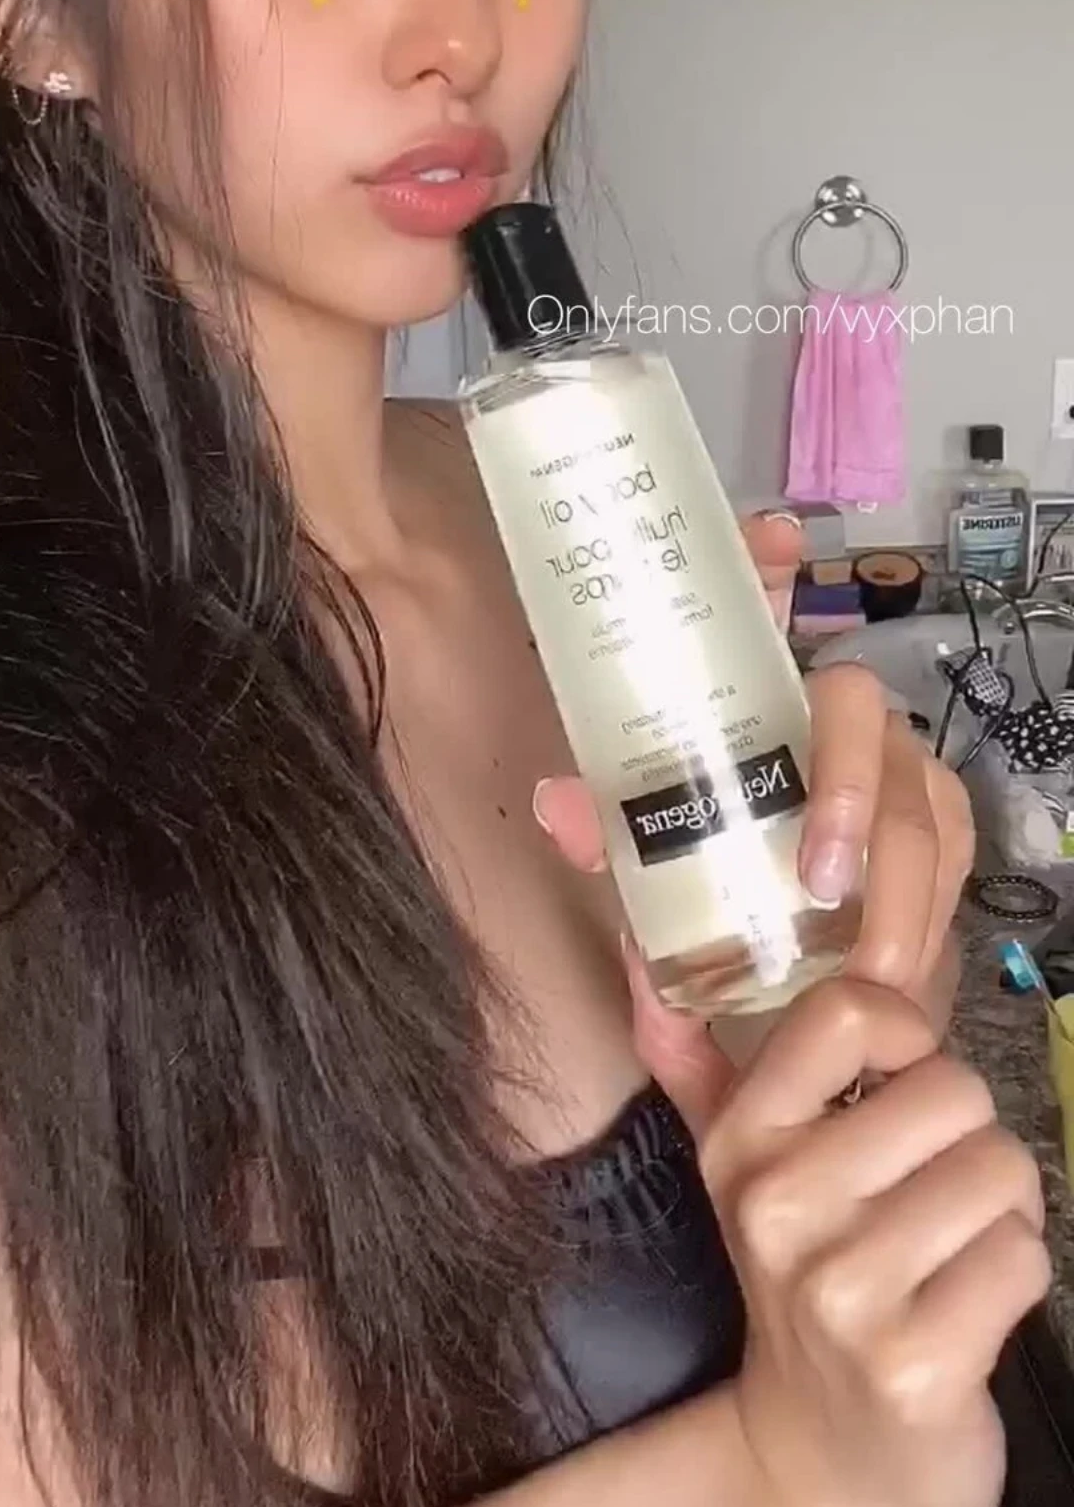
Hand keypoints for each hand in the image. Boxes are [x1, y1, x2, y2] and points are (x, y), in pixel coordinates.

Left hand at [534, 511, 973, 1052]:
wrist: (782, 955)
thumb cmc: (712, 882)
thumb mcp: (647, 860)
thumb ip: (606, 833)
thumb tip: (557, 805)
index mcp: (755, 701)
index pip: (760, 612)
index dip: (766, 567)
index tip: (773, 538)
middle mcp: (829, 714)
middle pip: (859, 706)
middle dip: (846, 787)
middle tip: (819, 877)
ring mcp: (894, 763)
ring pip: (916, 795)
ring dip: (892, 878)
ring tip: (864, 961)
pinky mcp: (937, 824)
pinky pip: (949, 849)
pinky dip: (926, 911)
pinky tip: (900, 968)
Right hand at [669, 975, 1048, 1506]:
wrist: (824, 1462)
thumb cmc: (808, 1282)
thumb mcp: (742, 1170)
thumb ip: (696, 1060)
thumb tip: (640, 955)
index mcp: (743, 1141)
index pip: (849, 1011)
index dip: (909, 1032)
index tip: (902, 1078)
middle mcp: (780, 1207)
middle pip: (954, 1092)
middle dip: (973, 1138)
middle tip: (935, 1188)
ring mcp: (844, 1290)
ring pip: (1001, 1173)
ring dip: (1004, 1210)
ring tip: (955, 1244)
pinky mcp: (915, 1364)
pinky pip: (1022, 1257)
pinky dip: (1018, 1274)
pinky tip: (969, 1301)